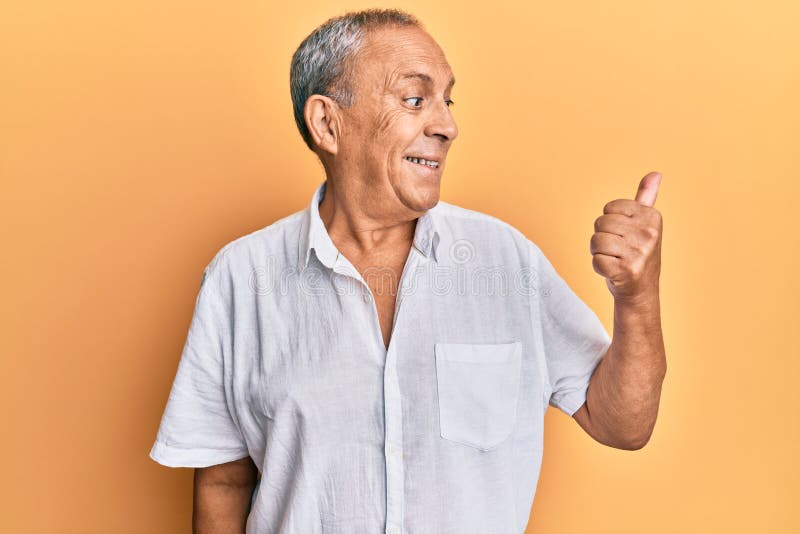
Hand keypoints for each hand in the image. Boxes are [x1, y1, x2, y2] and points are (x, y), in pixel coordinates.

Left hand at [591, 171, 662, 303]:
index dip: (609, 222)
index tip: (623, 234)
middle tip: (618, 250)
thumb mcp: (644, 223)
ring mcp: (639, 253)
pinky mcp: (626, 271)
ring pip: (595, 241)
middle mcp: (649, 234)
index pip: (608, 208)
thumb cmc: (637, 253)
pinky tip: (613, 272)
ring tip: (615, 259)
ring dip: (599, 252)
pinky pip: (595, 260)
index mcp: (652, 217)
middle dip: (602, 237)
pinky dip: (599, 267)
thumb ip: (646, 197)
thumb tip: (655, 173)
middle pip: (600, 223)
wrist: (641, 290)